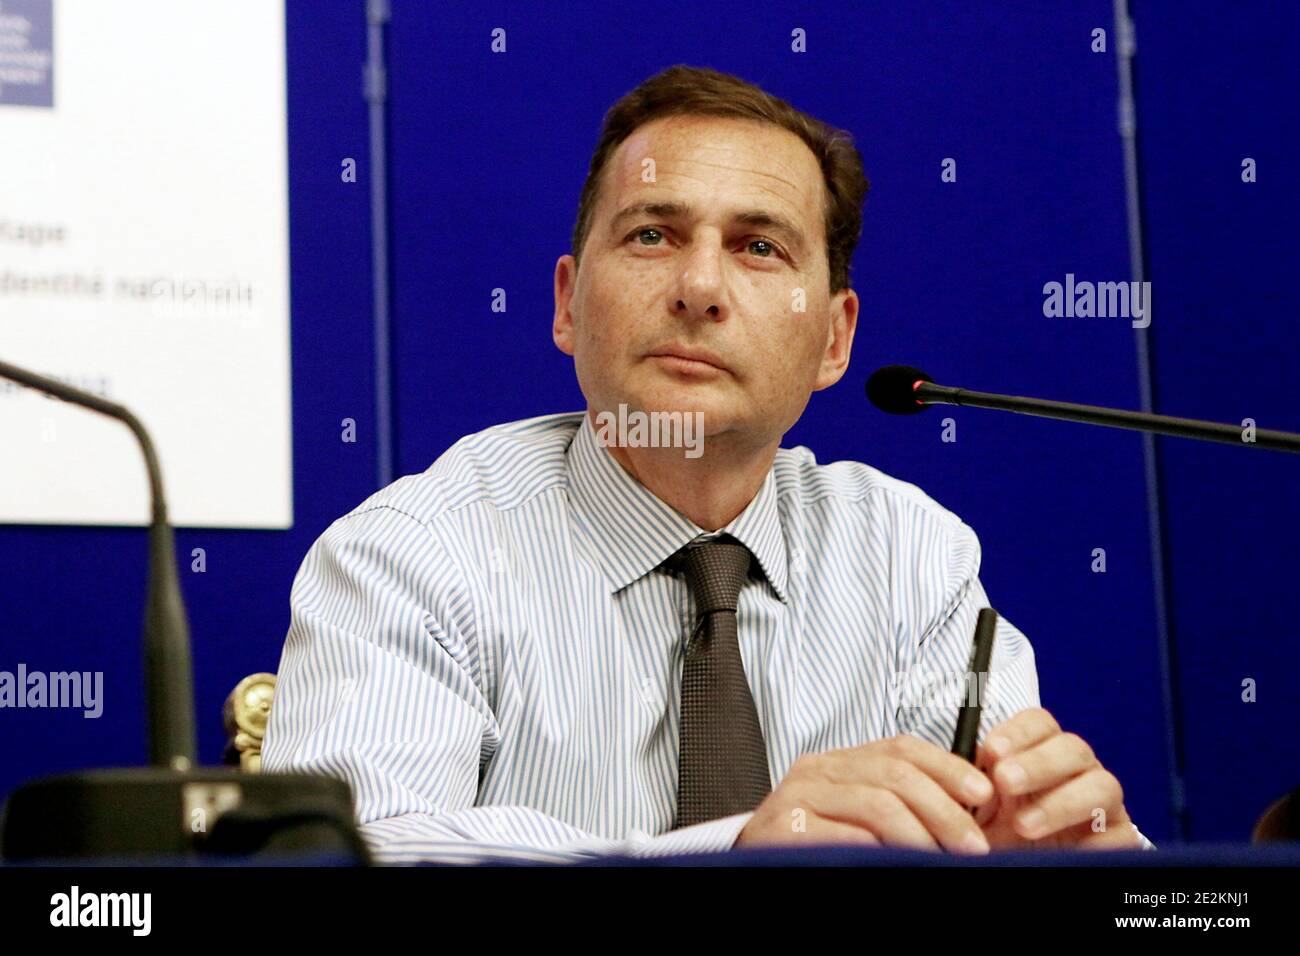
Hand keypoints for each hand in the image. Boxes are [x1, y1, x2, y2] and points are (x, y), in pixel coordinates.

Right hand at [733, 735, 994, 853]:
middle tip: (972, 844)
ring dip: (921, 836)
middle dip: (945, 810)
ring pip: (878, 804)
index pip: (901, 747)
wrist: (749, 868)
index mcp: (837, 762)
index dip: (947, 766)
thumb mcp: (855, 817)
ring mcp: (798, 797)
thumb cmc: (810, 848)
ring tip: (943, 858)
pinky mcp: (785, 827)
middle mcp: (816, 770)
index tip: (982, 793)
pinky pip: (847, 836)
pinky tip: (898, 863)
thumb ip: (893, 803)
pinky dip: (880, 852)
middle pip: (896, 775)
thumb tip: (962, 808)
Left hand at [971, 708, 1139, 849]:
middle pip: (1073, 748)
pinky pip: (1120, 833)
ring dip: (1062, 802)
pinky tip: (1071, 849)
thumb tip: (959, 770)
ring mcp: (1102, 803)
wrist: (1018, 864)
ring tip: (1023, 825)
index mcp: (1040, 753)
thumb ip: (972, 782)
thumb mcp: (978, 804)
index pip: (1039, 724)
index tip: (991, 750)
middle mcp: (1076, 771)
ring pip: (1102, 785)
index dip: (1018, 731)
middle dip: (1038, 762)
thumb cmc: (997, 830)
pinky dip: (1098, 841)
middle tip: (1004, 780)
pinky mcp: (1119, 838)